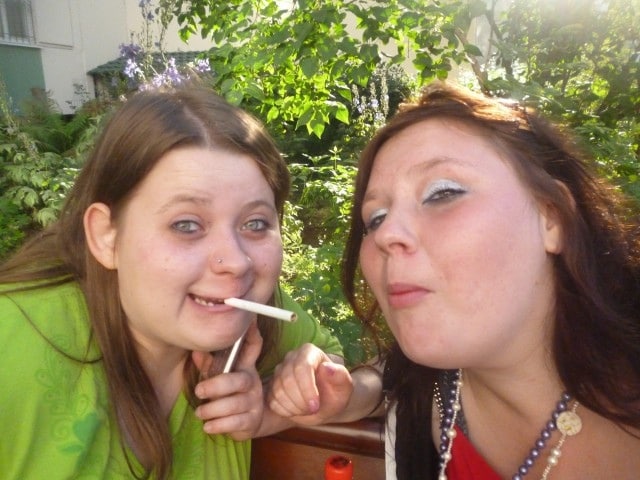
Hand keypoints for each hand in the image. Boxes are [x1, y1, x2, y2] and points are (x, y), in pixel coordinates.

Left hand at [192, 322, 263, 440]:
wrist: (249, 422)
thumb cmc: (228, 395)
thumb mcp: (219, 378)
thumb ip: (208, 365)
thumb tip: (195, 350)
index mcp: (245, 368)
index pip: (253, 348)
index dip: (252, 334)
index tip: (250, 321)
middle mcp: (252, 383)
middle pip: (239, 380)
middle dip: (217, 386)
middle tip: (198, 391)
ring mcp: (254, 403)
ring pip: (235, 405)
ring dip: (213, 409)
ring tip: (200, 413)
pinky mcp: (252, 422)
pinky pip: (236, 423)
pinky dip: (219, 425)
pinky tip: (208, 426)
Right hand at [266, 343, 352, 425]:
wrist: (325, 404)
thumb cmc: (336, 393)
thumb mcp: (345, 387)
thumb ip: (340, 376)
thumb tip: (327, 368)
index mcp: (309, 352)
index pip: (302, 367)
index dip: (307, 389)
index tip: (315, 406)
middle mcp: (291, 357)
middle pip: (287, 379)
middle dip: (301, 400)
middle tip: (313, 409)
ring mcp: (279, 371)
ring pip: (278, 390)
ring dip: (294, 407)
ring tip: (307, 409)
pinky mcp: (272, 386)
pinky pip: (272, 401)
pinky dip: (285, 411)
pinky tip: (297, 410)